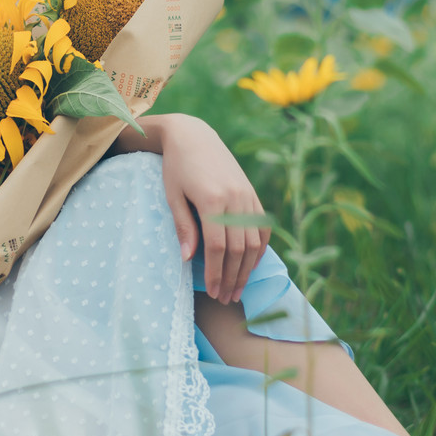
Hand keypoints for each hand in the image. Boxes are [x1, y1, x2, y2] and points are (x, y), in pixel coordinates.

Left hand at [156, 114, 270, 303]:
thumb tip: (188, 259)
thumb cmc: (176, 167)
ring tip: (237, 288)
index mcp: (212, 200)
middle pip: (238, 249)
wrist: (194, 136)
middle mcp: (235, 199)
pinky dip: (260, 248)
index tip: (212, 292)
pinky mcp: (252, 194)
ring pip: (254, 241)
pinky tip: (251, 265)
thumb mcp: (173, 196)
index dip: (215, 273)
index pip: (217, 247)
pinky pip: (262, 226)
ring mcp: (247, 196)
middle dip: (232, 277)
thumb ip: (183, 227)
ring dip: (247, 268)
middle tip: (225, 298)